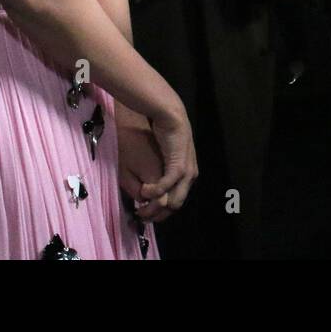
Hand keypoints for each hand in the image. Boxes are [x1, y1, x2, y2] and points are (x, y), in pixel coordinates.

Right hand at [124, 98, 196, 220]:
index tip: (145, 213)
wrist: (170, 116)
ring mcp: (187, 173)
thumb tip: (149, 191)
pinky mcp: (179, 166)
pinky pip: (166, 186)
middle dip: (157, 215)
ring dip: (154, 206)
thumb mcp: (163, 159)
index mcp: (187, 177)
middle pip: (175, 207)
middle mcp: (190, 178)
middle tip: (140, 215)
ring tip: (141, 206)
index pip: (176, 203)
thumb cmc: (164, 136)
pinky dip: (154, 191)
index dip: (160, 212)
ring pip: (173, 202)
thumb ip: (160, 174)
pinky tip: (144, 189)